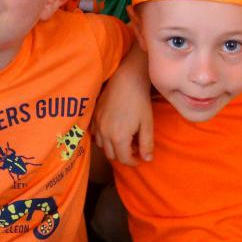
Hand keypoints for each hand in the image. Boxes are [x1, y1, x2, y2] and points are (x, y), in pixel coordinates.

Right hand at [92, 50, 153, 165]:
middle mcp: (104, 133)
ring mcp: (97, 124)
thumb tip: (147, 159)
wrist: (127, 79)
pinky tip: (113, 130)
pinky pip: (95, 134)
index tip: (140, 158)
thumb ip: (146, 144)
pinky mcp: (93, 116)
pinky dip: (103, 137)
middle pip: (112, 155)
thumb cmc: (140, 100)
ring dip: (112, 147)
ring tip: (125, 139)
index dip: (133, 162)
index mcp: (118, 137)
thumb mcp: (147, 123)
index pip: (124, 159)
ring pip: (102, 146)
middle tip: (135, 148)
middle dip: (123, 155)